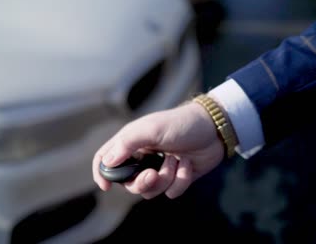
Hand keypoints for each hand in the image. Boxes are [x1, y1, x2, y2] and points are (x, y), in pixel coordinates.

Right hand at [92, 101, 224, 198]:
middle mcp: (142, 157)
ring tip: (177, 160)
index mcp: (131, 143)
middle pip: (128, 183)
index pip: (105, 160)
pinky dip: (181, 180)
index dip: (101, 173)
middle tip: (154, 175)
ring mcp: (159, 169)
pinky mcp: (176, 177)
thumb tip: (106, 163)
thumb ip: (126, 144)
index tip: (106, 186)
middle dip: (142, 183)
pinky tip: (188, 165)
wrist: (214, 129)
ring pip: (150, 191)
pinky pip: (171, 192)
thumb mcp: (151, 129)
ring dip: (165, 178)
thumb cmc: (180, 124)